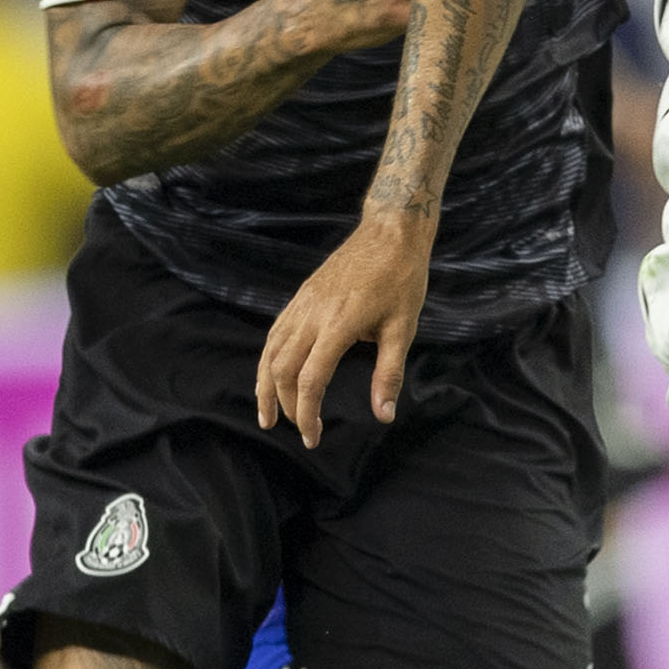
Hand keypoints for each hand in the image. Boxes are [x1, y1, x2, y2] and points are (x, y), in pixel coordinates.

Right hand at [255, 217, 437, 445]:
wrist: (389, 232)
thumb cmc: (401, 279)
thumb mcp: (403, 328)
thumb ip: (389, 374)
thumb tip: (384, 415)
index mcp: (338, 325)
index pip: (310, 380)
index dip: (306, 413)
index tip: (313, 436)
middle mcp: (312, 315)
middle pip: (282, 369)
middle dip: (285, 405)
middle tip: (301, 431)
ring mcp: (303, 304)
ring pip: (270, 351)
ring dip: (265, 386)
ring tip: (267, 415)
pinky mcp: (301, 296)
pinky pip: (275, 333)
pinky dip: (268, 360)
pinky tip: (272, 375)